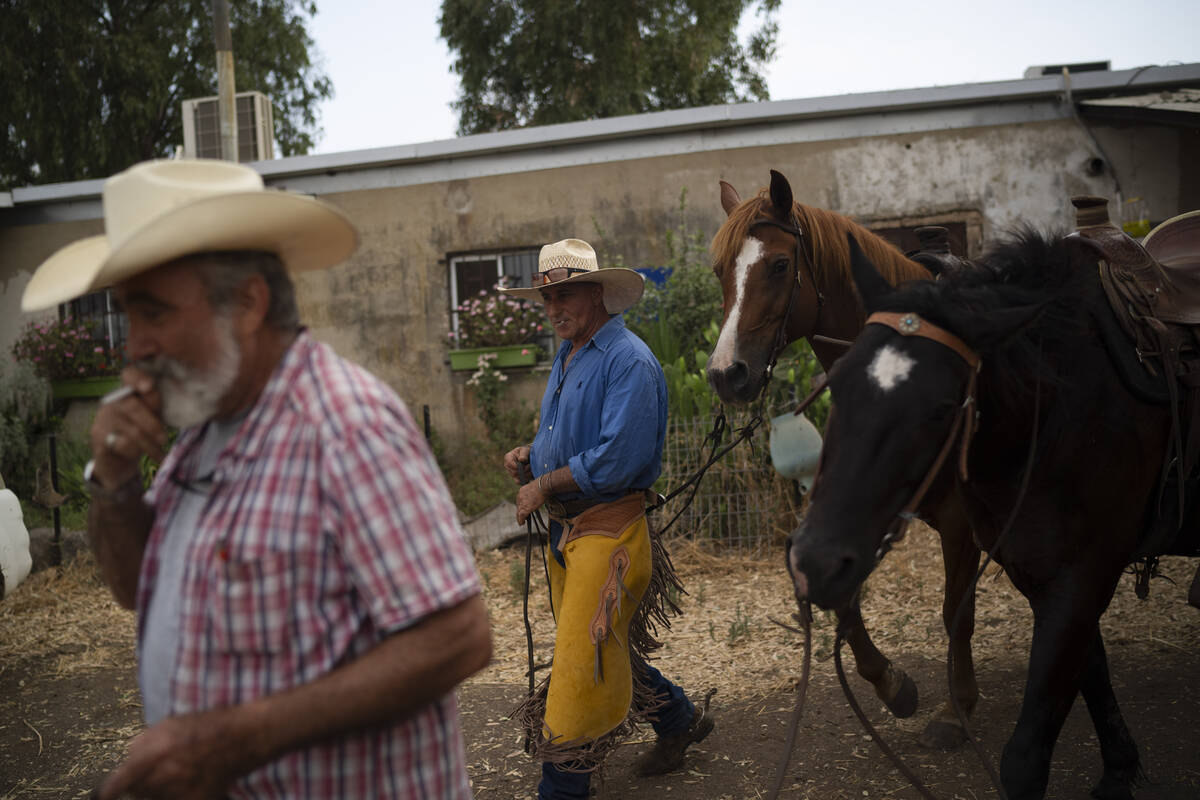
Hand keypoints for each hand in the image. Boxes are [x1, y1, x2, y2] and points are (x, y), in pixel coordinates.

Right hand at [88, 367, 165, 488]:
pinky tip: (141, 457)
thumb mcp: (152, 416)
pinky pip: (121, 444)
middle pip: (133, 406)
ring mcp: (102, 417)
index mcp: (128, 390)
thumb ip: (153, 403)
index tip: (149, 386)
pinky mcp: (97, 436)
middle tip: (164, 439)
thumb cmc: (141, 432)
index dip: (138, 377)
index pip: (129, 374)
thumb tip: (151, 390)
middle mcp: (112, 400)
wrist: (117, 460)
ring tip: (160, 453)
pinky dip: (136, 452)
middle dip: (152, 425)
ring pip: (130, 429)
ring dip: (149, 444)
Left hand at [95, 708, 258, 799]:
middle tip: (159, 767)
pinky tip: (189, 779)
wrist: (246, 737)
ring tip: (179, 770)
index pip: (121, 780)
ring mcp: (182, 791)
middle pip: (137, 791)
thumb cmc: (209, 725)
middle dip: (141, 781)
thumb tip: (128, 756)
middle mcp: (166, 774)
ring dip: (158, 788)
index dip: (107, 792)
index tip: (101, 797)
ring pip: (155, 797)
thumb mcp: (172, 723)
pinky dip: (176, 793)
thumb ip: (144, 741)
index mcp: (157, 752)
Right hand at [503, 445, 531, 483]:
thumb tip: (521, 460)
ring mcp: (511, 473)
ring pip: (517, 478)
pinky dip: (526, 480)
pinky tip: (530, 476)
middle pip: (514, 473)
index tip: (526, 463)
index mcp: (508, 458)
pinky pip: (520, 482)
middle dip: (524, 470)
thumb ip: (524, 454)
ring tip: (531, 470)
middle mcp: (508, 467)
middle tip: (530, 466)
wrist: (531, 456)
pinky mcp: (516, 479)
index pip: (509, 464)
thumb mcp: (525, 450)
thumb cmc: (527, 452)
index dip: (517, 466)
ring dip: (526, 475)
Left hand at [515, 479, 546, 524]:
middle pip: (518, 506)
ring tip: (521, 522)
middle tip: (521, 517)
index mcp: (521, 491)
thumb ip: (533, 491)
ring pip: (518, 512)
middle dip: (519, 512)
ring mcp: (522, 503)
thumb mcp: (534, 487)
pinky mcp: (525, 508)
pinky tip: (522, 523)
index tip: (522, 509)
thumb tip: (537, 494)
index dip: (521, 506)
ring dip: (519, 518)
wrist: (542, 486)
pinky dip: (521, 521)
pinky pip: (521, 516)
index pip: (520, 500)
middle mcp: (519, 496)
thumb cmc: (542, 485)